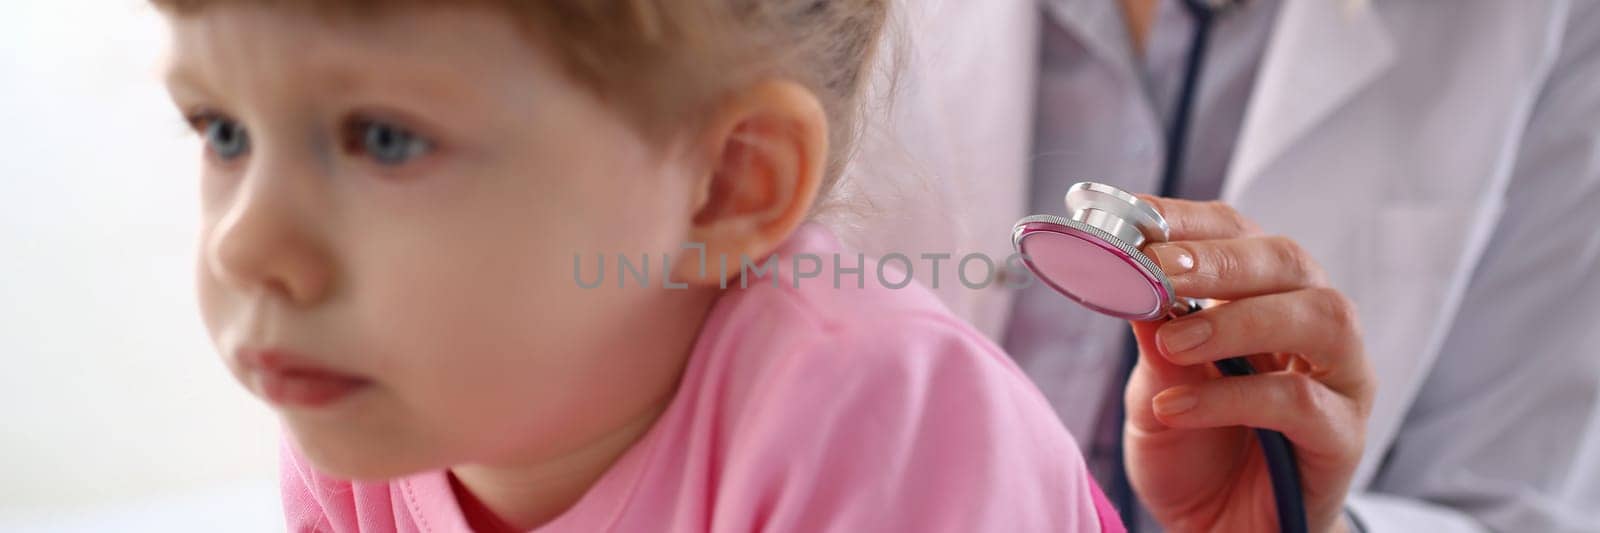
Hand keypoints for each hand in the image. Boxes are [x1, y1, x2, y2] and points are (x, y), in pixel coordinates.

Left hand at [1123, 197, 1375, 532]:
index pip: (1238, 232)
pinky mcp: (1343, 436)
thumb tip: (1124, 274)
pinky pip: (1300, 401)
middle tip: (1158, 269)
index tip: (1131, 215)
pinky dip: (1231, 397)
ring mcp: (1339, 378)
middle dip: (1219, 259)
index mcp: (1263, 296)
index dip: (1188, 219)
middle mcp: (1312, 325)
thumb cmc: (1193, 451)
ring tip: (1173, 342)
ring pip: (1319, 317)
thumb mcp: (1154, 389)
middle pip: (1288, 260)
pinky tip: (1177, 407)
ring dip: (1239, 319)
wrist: (1220, 530)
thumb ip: (1151, 337)